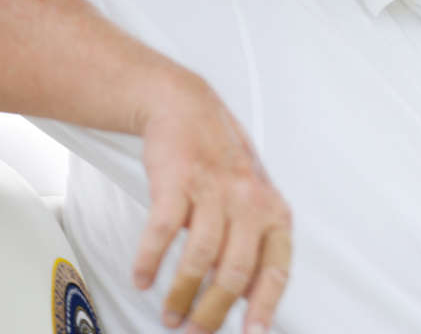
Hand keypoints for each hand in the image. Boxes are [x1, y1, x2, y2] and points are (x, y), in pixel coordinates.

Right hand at [131, 72, 291, 333]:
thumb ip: (255, 244)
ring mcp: (215, 190)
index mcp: (274, 211)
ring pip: (200, 259)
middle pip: (235, 273)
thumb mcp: (253, 199)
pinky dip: (150, 262)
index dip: (264, 306)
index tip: (253, 333)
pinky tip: (143, 278)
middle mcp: (250, 202)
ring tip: (169, 314)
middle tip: (195, 331)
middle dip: (212, 313)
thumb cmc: (222, 160)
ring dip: (180, 295)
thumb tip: (251, 297)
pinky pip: (163, 232)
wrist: (188, 108)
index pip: (276, 269)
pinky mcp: (179, 181)